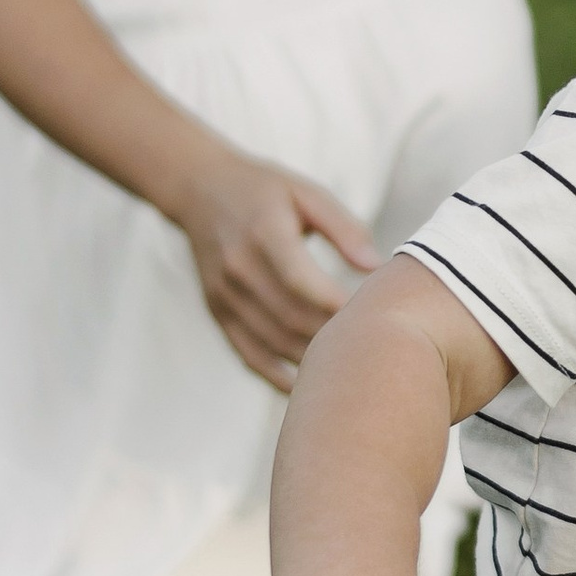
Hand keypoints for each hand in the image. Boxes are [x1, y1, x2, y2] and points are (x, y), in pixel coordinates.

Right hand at [171, 146, 379, 388]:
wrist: (199, 189)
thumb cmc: (265, 189)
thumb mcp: (307, 193)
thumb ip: (344, 229)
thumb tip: (376, 267)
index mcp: (265, 235)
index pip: (302, 284)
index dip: (337, 306)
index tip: (373, 315)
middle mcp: (240, 269)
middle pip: (292, 319)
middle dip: (333, 335)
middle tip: (372, 344)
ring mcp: (225, 295)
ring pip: (274, 342)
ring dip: (313, 358)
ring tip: (351, 363)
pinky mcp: (218, 312)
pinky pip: (249, 355)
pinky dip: (278, 376)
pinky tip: (306, 386)